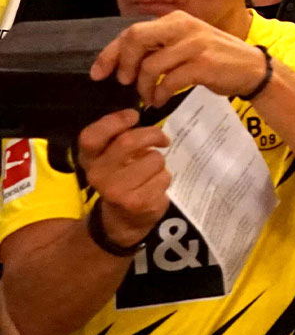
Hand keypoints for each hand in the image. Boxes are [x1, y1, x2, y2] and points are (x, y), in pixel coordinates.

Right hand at [76, 109, 169, 246]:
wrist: (123, 219)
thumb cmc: (122, 177)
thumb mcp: (112, 157)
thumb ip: (119, 138)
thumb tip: (136, 118)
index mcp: (89, 159)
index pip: (91, 136)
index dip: (114, 121)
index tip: (134, 116)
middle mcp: (97, 175)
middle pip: (128, 141)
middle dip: (152, 134)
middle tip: (162, 139)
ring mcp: (116, 190)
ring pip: (153, 159)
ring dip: (160, 161)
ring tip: (152, 170)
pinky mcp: (137, 202)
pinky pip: (163, 177)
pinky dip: (165, 177)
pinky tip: (154, 186)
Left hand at [91, 11, 269, 107]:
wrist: (253, 69)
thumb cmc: (217, 59)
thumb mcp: (188, 44)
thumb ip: (161, 46)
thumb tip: (124, 60)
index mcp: (177, 19)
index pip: (132, 31)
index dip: (110, 53)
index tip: (98, 73)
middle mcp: (184, 27)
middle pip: (136, 39)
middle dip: (123, 64)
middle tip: (125, 82)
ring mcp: (195, 45)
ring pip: (150, 65)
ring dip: (142, 87)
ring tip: (147, 97)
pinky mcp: (203, 65)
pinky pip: (168, 81)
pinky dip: (158, 94)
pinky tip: (160, 100)